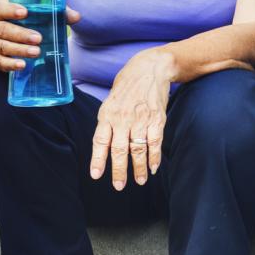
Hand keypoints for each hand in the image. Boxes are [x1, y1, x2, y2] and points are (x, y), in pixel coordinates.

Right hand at [0, 1, 79, 71]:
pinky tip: (22, 65)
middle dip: (21, 34)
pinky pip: (2, 62)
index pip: (1, 9)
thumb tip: (76, 16)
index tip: (24, 12)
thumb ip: (55, 13)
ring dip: (20, 50)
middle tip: (38, 38)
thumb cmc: (23, 22)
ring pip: (4, 46)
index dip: (11, 10)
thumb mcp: (35, 14)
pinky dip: (11, 64)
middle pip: (4, 30)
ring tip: (36, 52)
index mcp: (0, 13)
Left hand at [90, 48, 174, 189]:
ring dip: (139, 168)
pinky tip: (154, 167)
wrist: (150, 68)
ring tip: (140, 181)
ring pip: (138, 149)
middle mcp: (122, 118)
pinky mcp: (157, 119)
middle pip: (120, 150)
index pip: (100, 141)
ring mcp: (141, 119)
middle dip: (119, 171)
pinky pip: (155, 142)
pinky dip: (155, 157)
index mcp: (107, 114)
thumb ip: (108, 122)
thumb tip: (104, 145)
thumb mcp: (110, 101)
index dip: (98, 160)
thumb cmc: (127, 86)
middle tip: (119, 186)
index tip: (96, 175)